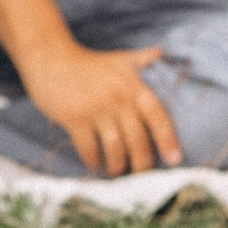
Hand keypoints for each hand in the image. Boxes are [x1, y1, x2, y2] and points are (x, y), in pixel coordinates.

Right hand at [24, 40, 182, 176]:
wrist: (52, 58)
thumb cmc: (89, 63)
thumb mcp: (119, 58)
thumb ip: (142, 59)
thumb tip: (161, 51)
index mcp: (134, 86)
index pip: (158, 116)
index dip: (168, 140)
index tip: (175, 160)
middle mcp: (119, 98)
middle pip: (138, 139)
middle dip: (143, 163)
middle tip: (142, 176)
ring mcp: (96, 109)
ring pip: (115, 147)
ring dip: (118, 165)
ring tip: (118, 172)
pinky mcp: (74, 118)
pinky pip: (89, 147)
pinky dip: (93, 160)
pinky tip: (95, 164)